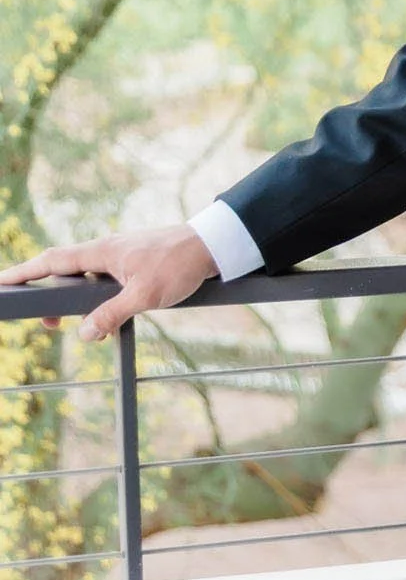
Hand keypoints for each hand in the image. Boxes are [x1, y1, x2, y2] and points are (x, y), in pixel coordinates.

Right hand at [0, 226, 220, 341]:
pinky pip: (102, 278)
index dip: (24, 272)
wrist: (211, 246)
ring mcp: (119, 254)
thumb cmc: (179, 265)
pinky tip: (100, 313)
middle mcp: (105, 249)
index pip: (52, 261)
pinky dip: (92, 295)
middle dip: (44, 291)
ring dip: (70, 296)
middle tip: (43, 321)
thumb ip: (110, 314)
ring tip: (65, 322)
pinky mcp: (133, 261)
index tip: (1, 282)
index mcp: (101, 252)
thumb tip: (83, 332)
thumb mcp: (144, 296)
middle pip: (62, 269)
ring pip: (83, 275)